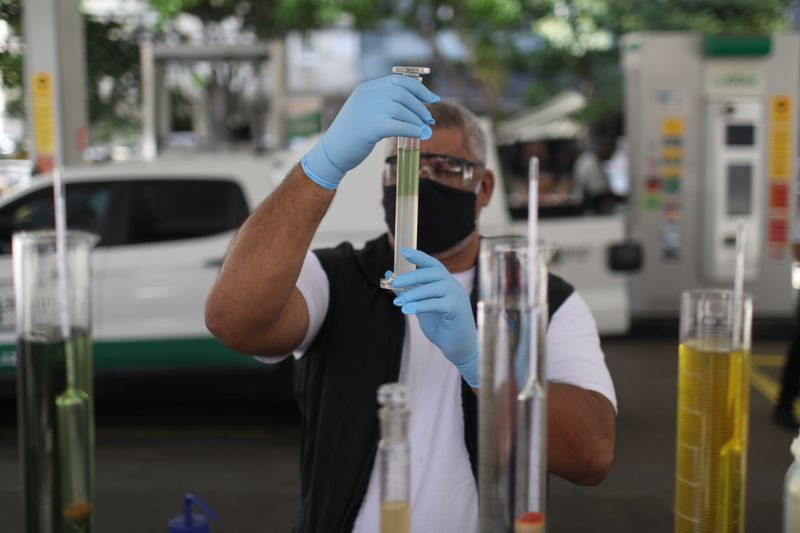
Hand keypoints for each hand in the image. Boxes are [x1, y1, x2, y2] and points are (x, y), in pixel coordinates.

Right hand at [302, 74, 439, 189]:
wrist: (331, 152)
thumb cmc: (351, 135)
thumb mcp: (364, 112)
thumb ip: (384, 105)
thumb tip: (416, 109)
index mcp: (366, 89)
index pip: (398, 81)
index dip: (419, 89)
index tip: (433, 99)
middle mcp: (367, 96)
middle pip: (402, 94)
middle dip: (420, 106)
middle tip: (429, 119)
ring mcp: (368, 110)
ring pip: (402, 109)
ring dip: (418, 120)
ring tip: (426, 129)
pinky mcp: (371, 127)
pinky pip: (398, 125)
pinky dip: (412, 129)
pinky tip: (420, 135)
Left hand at [389, 248, 478, 387]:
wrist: (459, 348)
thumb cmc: (441, 326)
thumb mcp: (420, 307)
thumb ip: (408, 292)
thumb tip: (389, 276)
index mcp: (445, 283)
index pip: (432, 265)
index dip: (419, 256)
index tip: (403, 251)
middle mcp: (453, 286)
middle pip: (431, 273)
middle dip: (410, 276)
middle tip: (394, 283)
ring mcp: (457, 296)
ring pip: (432, 288)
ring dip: (413, 294)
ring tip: (399, 302)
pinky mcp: (457, 309)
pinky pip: (436, 303)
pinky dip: (420, 306)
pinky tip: (407, 310)